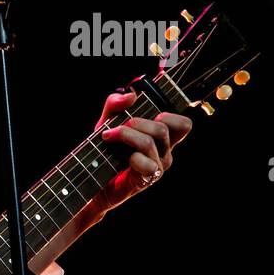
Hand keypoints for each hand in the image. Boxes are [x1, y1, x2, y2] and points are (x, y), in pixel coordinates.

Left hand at [93, 89, 192, 212]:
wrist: (89, 177)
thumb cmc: (103, 149)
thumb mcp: (106, 121)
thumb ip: (115, 104)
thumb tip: (131, 95)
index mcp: (161, 137)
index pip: (184, 124)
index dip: (173, 114)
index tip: (151, 110)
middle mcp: (164, 151)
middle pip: (163, 128)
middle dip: (137, 121)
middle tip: (118, 126)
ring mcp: (157, 166)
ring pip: (150, 142)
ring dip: (126, 135)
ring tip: (108, 137)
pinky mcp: (146, 179)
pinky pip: (147, 163)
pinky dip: (132, 157)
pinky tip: (123, 159)